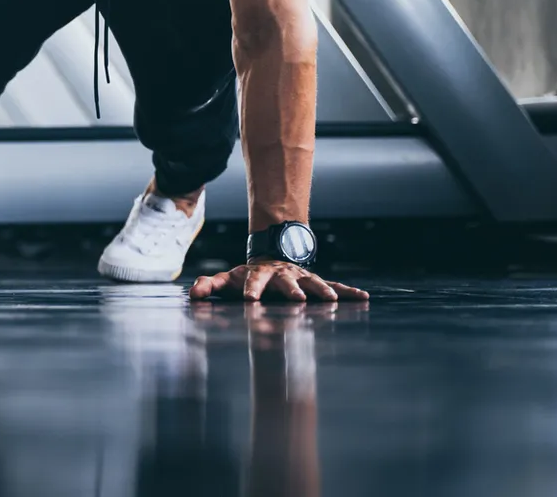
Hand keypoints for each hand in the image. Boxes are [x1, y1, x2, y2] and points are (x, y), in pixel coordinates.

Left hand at [189, 259, 368, 302]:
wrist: (273, 255)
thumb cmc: (248, 274)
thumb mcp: (227, 278)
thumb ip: (210, 285)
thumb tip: (193, 294)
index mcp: (258, 275)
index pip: (252, 281)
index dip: (250, 289)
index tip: (250, 299)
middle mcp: (281, 275)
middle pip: (285, 281)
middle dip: (291, 289)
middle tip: (297, 298)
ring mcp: (300, 277)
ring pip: (312, 282)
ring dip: (322, 291)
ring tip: (332, 301)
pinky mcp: (315, 281)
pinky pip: (333, 286)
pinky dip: (347, 292)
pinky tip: (363, 297)